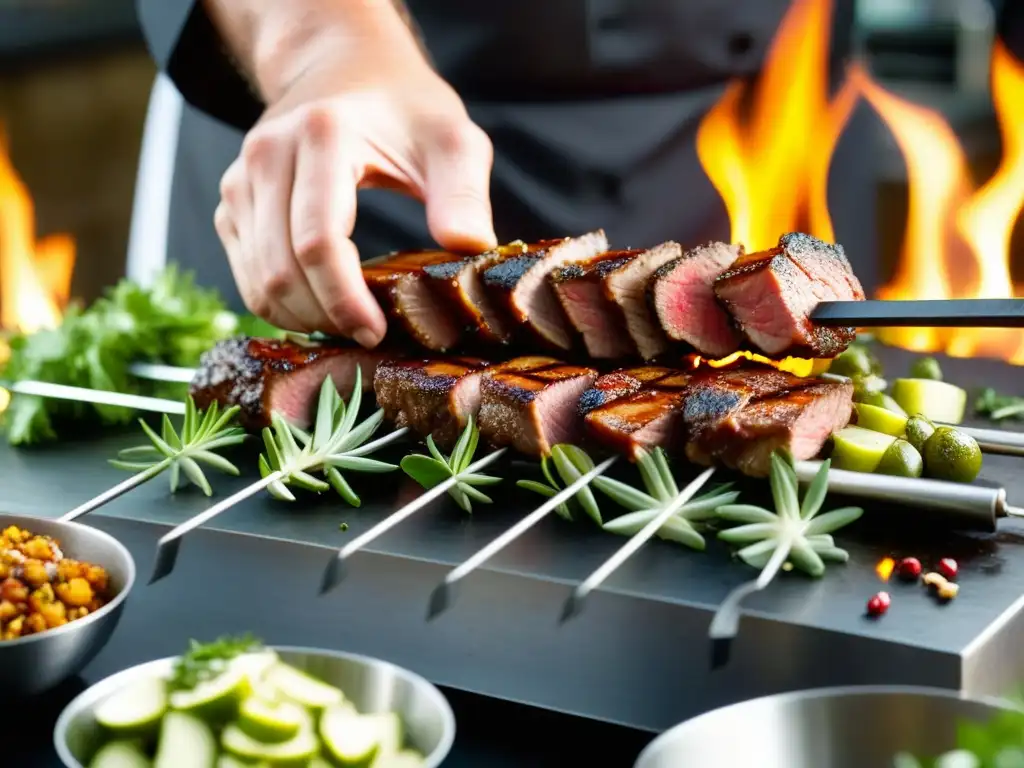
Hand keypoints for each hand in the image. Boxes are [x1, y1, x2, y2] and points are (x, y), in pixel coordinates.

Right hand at [213, 9, 496, 345]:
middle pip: (281, 270)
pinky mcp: (231, 203)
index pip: (318, 241)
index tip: (377, 332)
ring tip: (349, 327)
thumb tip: (470, 248)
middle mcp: (267, 156)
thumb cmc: (403, 108)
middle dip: (325, 318)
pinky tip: (322, 309)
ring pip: (257, 280)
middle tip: (369, 338)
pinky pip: (246, 274)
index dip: (345, 300)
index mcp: (322, 136)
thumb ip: (464, 192)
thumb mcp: (452, 138)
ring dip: (302, 318)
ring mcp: (240, 181)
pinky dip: (281, 304)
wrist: (342, 67)